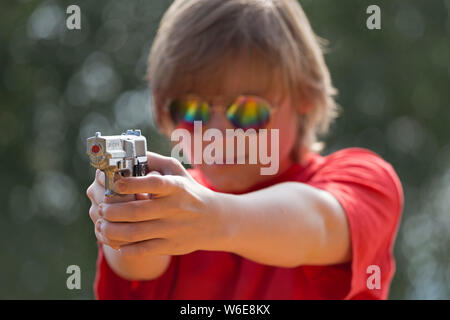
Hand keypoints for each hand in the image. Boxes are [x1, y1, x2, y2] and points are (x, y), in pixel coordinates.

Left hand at [97, 152, 225, 256]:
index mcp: (175, 187)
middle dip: (112, 211)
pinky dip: (126, 248)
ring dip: (113, 230)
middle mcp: (174, 208)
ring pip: (135, 233)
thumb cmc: (189, 191)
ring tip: (103, 225)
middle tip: (102, 208)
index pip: (153, 184)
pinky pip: (143, 250)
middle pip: (136, 212)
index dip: (131, 183)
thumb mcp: (177, 171)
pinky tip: (117, 241)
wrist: (214, 220)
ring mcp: (172, 228)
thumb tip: (128, 154)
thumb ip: (153, 160)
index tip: (116, 183)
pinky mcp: (171, 245)